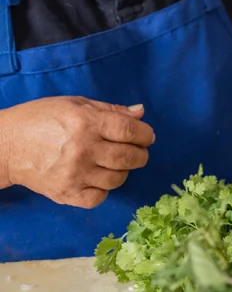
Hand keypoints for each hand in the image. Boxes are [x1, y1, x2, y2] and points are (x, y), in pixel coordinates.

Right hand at [2, 97, 154, 208]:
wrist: (5, 145)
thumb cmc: (41, 118)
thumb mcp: (76, 104)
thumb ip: (111, 109)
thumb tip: (140, 113)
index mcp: (87, 123)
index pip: (130, 131)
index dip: (145, 134)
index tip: (147, 136)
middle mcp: (83, 149)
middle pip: (128, 157)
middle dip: (141, 154)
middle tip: (138, 151)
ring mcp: (75, 174)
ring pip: (117, 179)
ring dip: (124, 171)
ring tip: (117, 163)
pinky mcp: (66, 194)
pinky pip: (98, 198)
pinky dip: (105, 190)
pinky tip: (99, 178)